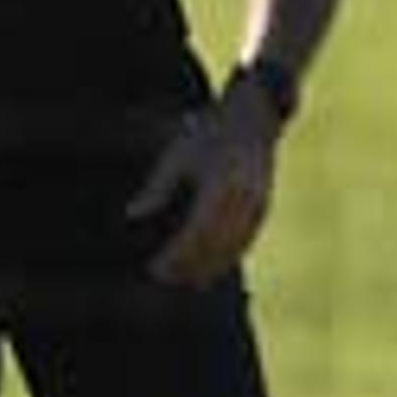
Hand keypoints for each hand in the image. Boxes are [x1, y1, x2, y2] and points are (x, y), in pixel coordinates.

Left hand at [129, 83, 278, 285]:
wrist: (251, 116)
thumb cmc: (209, 132)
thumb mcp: (178, 154)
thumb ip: (158, 187)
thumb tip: (133, 215)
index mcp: (219, 183)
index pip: (196, 232)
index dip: (176, 255)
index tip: (156, 268)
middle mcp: (242, 197)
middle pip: (214, 245)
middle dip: (189, 267)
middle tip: (163, 278)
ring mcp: (257, 203)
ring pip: (232, 248)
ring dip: (209, 268)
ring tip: (184, 280)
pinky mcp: (264, 206)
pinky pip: (245, 240)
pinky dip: (227, 257)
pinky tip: (210, 268)